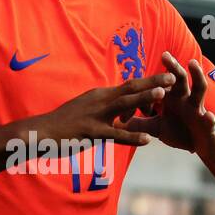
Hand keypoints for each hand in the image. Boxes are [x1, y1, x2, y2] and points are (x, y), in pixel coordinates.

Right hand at [32, 73, 175, 146]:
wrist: (41, 132)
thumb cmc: (65, 124)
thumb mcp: (87, 111)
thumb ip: (106, 110)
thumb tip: (122, 113)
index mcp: (100, 95)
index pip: (128, 85)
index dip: (148, 80)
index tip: (166, 75)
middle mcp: (99, 100)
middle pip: (130, 89)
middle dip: (152, 82)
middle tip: (173, 77)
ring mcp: (95, 116)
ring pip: (124, 105)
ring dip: (144, 98)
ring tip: (163, 95)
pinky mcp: (90, 132)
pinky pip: (115, 134)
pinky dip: (132, 137)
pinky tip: (147, 140)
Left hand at [122, 53, 214, 157]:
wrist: (204, 145)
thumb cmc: (180, 132)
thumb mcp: (157, 128)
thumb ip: (140, 123)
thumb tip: (119, 121)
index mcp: (173, 98)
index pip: (159, 85)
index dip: (146, 87)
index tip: (129, 89)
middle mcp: (186, 99)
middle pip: (180, 78)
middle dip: (173, 66)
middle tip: (165, 55)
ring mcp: (199, 109)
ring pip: (199, 89)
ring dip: (197, 76)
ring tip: (193, 64)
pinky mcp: (209, 125)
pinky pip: (209, 121)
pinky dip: (209, 119)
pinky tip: (209, 116)